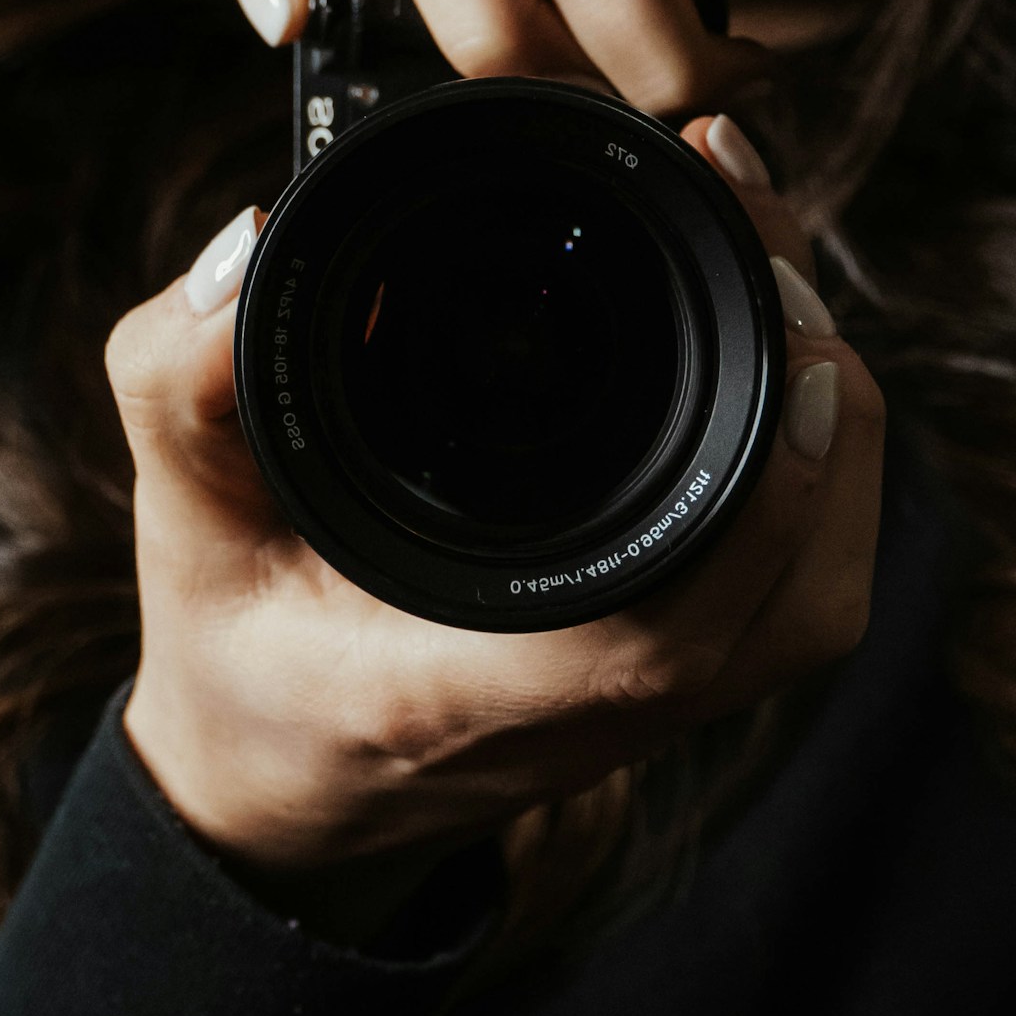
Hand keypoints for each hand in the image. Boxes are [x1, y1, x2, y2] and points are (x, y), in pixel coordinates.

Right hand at [108, 118, 882, 897]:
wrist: (280, 795)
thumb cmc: (235, 660)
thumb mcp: (182, 523)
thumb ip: (182, 391)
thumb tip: (241, 254)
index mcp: (467, 692)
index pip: (661, 635)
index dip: (762, 499)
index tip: (792, 341)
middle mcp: (589, 718)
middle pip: (792, 596)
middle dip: (817, 399)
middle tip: (756, 220)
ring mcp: (653, 711)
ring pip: (820, 594)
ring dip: (834, 431)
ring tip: (771, 265)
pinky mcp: (680, 684)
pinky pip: (800, 589)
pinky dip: (821, 471)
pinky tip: (778, 359)